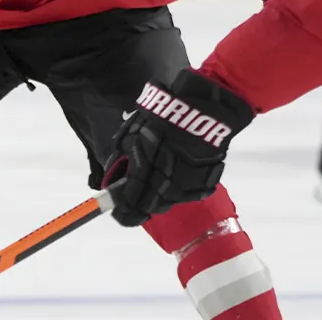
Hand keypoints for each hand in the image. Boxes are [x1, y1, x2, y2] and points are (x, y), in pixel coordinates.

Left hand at [102, 70, 255, 226]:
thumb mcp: (128, 138)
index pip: (129, 207)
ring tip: (162, 174)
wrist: (198, 109)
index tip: (118, 211)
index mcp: (144, 179)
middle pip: (152, 207)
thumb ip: (120, 162)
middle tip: (138, 191)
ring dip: (163, 193)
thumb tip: (114, 178)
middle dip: (142, 202)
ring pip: (172, 200)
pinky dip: (184, 186)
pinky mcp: (208, 181)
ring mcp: (189, 187)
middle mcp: (167, 189)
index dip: (122, 212)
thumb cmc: (157, 121)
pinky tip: (181, 169)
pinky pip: (192, 191)